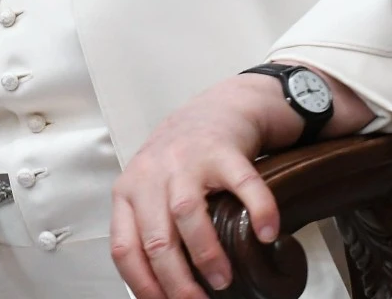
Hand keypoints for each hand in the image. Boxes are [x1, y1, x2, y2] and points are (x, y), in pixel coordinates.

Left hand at [109, 76, 283, 297]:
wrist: (216, 109)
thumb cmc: (181, 161)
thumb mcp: (150, 192)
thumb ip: (150, 230)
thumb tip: (162, 290)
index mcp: (128, 193)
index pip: (124, 248)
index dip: (143, 284)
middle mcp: (150, 176)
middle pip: (156, 238)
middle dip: (177, 281)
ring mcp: (185, 160)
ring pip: (186, 213)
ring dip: (206, 254)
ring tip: (223, 280)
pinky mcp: (222, 149)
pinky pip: (242, 184)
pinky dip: (257, 211)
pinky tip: (267, 234)